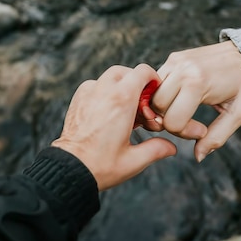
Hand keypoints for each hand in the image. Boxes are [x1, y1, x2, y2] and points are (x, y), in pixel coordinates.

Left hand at [51, 64, 176, 189]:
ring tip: (124, 111)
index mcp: (122, 100)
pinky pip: (95, 85)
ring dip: (120, 87)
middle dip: (136, 84)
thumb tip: (171, 148)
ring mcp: (88, 93)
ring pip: (109, 77)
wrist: (69, 169)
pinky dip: (104, 92)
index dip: (153, 80)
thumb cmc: (100, 166)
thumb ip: (156, 149)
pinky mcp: (77, 99)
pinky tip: (107, 113)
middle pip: (126, 71)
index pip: (143, 71)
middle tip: (140, 106)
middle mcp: (104, 91)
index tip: (154, 95)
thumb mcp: (134, 160)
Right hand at [151, 41, 240, 161]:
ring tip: (183, 110)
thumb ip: (217, 137)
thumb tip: (198, 156)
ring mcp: (175, 62)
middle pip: (156, 109)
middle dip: (170, 120)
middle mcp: (182, 70)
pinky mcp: (173, 58)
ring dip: (164, 108)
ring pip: (152, 95)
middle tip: (190, 120)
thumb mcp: (237, 114)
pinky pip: (156, 83)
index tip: (201, 129)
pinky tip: (179, 99)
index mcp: (198, 83)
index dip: (184, 133)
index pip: (172, 121)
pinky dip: (163, 95)